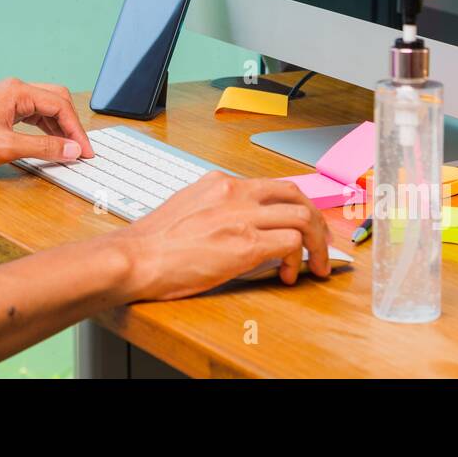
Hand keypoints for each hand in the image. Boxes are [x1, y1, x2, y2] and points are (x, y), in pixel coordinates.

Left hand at [0, 78, 94, 175]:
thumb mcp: (5, 148)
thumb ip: (43, 148)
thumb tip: (71, 149)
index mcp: (16, 91)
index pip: (59, 105)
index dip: (76, 130)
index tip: (85, 151)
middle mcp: (13, 91)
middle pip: (56, 101)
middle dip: (71, 125)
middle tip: (81, 150)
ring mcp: (5, 101)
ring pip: (45, 109)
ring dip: (59, 128)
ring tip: (69, 150)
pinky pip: (32, 117)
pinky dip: (45, 130)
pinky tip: (49, 144)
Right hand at [114, 171, 329, 300]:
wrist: (136, 258)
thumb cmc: (153, 243)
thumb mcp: (188, 210)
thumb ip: (217, 209)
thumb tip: (240, 227)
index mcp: (219, 182)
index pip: (271, 186)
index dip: (294, 206)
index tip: (301, 224)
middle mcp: (234, 192)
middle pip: (295, 194)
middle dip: (316, 220)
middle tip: (321, 244)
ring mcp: (241, 216)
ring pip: (302, 215)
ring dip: (316, 243)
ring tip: (315, 265)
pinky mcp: (246, 243)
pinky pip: (290, 242)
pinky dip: (297, 259)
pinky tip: (286, 274)